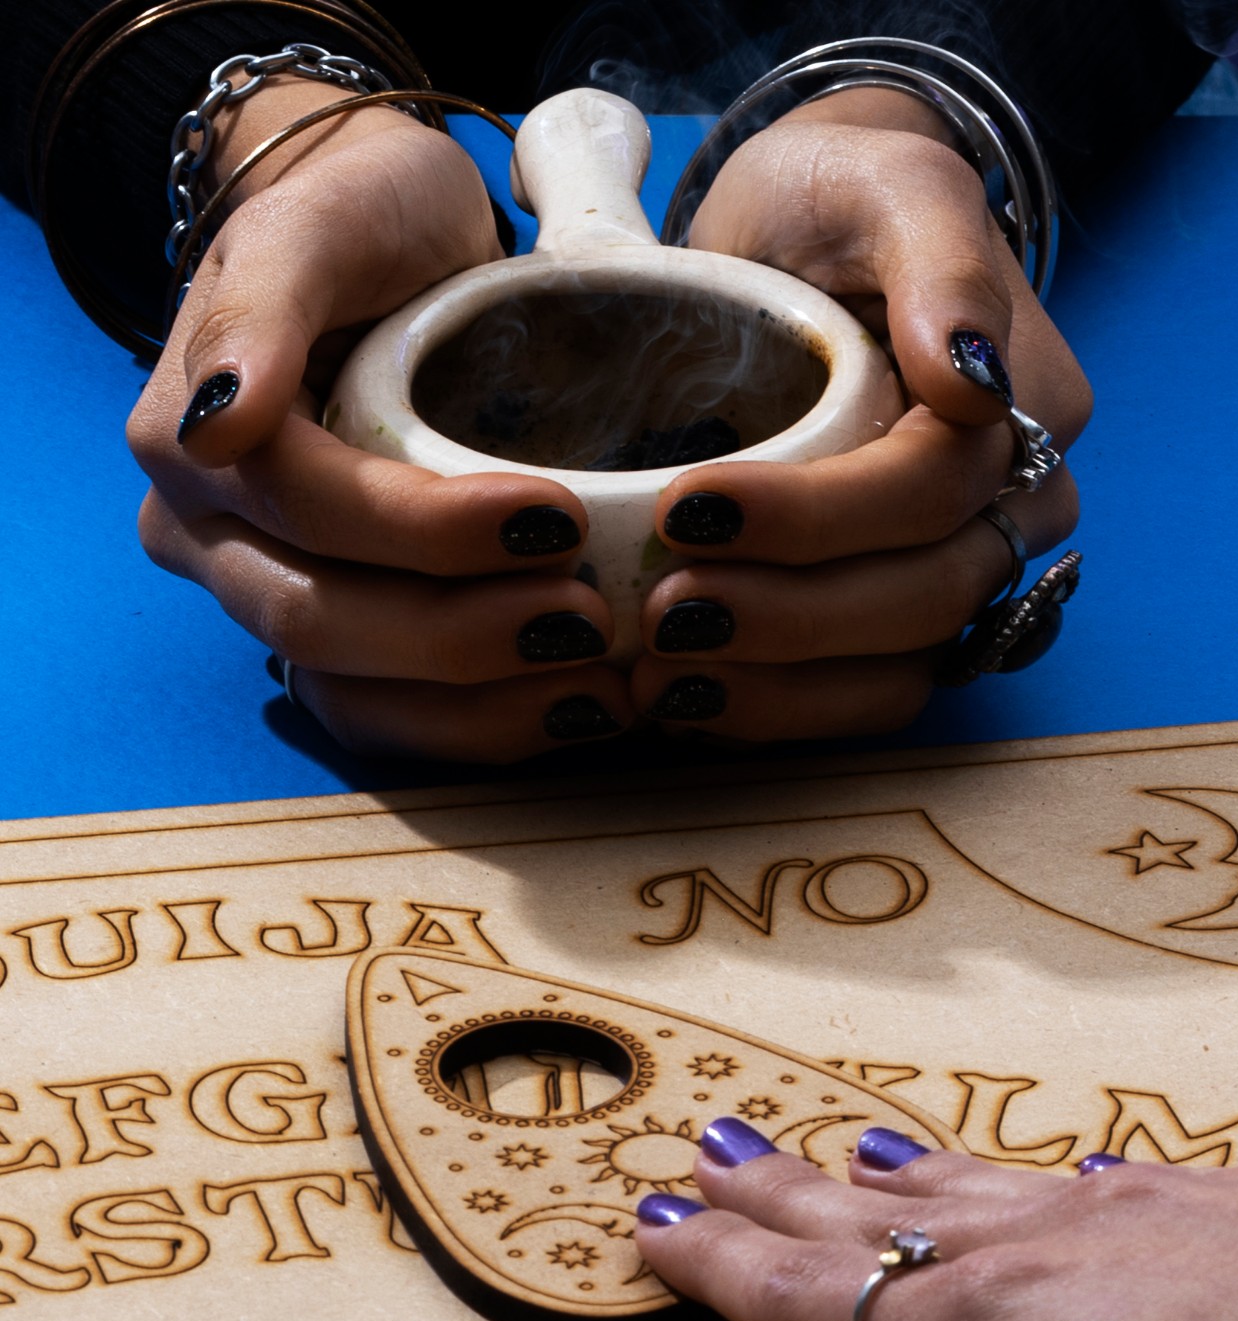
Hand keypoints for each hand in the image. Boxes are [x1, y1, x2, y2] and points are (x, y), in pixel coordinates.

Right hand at [127, 82, 628, 761]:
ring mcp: (269, 600)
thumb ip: (263, 306)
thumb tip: (217, 422)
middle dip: (461, 634)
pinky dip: (484, 731)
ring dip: (479, 707)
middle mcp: (210, 539)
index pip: (307, 511)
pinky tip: (576, 711)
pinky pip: (390, 722)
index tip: (557, 514)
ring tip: (600, 686)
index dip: (429, 529)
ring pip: (349, 695)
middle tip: (590, 616)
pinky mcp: (339, 648)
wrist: (395, 252)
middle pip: (318, 621)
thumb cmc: (368, 224)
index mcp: (188, 441)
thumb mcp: (321, 223)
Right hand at [635, 1125, 1237, 1320]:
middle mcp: (1041, 1250)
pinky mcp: (1224, 1208)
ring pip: (970, 1190)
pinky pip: (1074, 1182)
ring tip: (820, 1147)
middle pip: (873, 1222)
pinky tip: (1044, 1172)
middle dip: (773, 1200)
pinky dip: (1015, 1176)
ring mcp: (1137, 1215)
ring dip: (876, 1175)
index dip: (720, 1267)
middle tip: (693, 1153)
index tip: (642, 1226)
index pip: (812, 1296)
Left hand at [637, 95, 1090, 742]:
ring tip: (659, 671)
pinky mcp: (893, 621)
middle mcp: (1008, 511)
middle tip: (662, 609)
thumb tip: (973, 378)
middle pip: (924, 600)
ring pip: (898, 671)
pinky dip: (775, 712)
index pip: (934, 494)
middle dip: (791, 618)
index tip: (692, 506)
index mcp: (1024, 412)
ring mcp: (954, 574)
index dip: (818, 518)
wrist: (813, 236)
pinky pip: (860, 697)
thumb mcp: (892, 183)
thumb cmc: (845, 201)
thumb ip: (943, 261)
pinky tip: (686, 701)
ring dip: (778, 687)